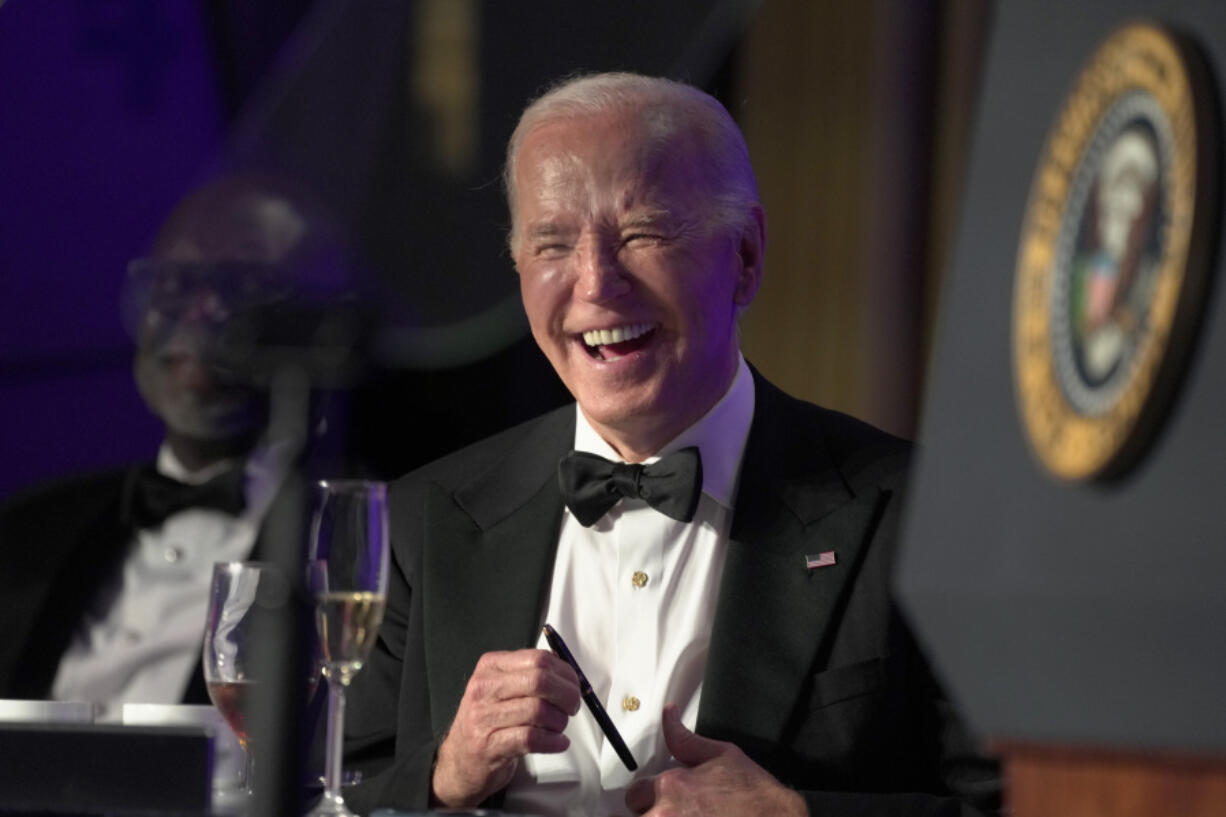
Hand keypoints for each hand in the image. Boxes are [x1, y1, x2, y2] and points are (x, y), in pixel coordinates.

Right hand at [431, 648, 580, 806]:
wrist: (460, 761)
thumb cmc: (489, 721)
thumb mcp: (502, 689)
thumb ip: (530, 676)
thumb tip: (568, 672)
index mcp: (491, 667)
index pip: (538, 659)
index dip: (565, 673)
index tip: (574, 686)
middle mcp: (484, 688)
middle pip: (540, 681)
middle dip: (567, 695)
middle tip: (572, 707)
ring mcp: (484, 718)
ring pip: (538, 710)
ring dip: (559, 721)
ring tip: (559, 727)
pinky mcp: (489, 746)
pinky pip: (532, 738)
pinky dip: (553, 741)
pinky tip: (558, 742)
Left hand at [624, 704, 807, 816]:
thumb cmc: (755, 795)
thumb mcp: (721, 755)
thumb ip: (684, 739)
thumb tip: (668, 716)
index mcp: (672, 787)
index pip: (635, 794)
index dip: (647, 795)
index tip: (661, 799)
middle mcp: (667, 815)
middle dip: (653, 814)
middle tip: (679, 811)